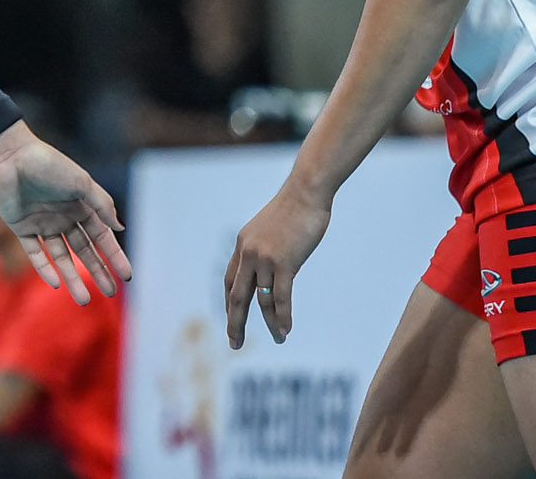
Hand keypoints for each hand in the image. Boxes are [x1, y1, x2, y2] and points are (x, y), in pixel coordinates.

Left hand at [0, 121, 132, 304]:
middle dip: (98, 271)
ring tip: (83, 300)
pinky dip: (44, 267)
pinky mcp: (21, 227)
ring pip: (61, 257)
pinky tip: (56, 283)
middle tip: (110, 292)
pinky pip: (35, 252)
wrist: (9, 154)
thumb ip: (102, 205)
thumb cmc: (48, 164)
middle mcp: (63, 216)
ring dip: (72, 277)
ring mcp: (42, 223)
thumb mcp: (81, 182)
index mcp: (80, 205)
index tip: (126, 275)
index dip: (113, 255)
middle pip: (84, 250)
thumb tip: (120, 228)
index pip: (101, 236)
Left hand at [224, 181, 331, 347]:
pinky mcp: (284, 262)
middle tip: (234, 343)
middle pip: (237, 296)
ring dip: (269, 324)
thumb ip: (266, 249)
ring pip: (261, 301)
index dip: (230, 303)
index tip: (231, 318)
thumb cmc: (293, 210)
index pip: (230, 281)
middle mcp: (248, 253)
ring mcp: (264, 258)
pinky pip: (280, 296)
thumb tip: (271, 265)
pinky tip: (285, 330)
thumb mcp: (271, 230)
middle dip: (234, 322)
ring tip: (277, 339)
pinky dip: (282, 316)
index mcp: (242, 246)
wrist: (305, 193)